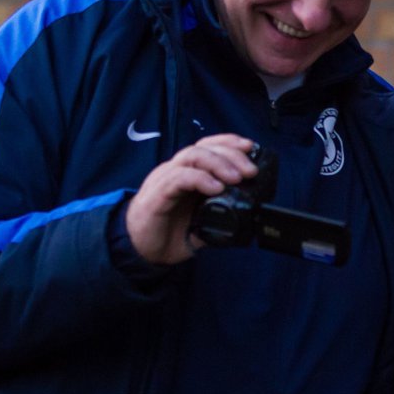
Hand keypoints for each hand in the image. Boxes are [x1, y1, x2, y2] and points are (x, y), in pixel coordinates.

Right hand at [125, 133, 256, 264]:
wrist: (140, 250)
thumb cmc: (169, 232)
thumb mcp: (204, 223)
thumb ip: (222, 216)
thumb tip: (247, 218)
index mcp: (188, 173)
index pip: (208, 146)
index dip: (230, 143)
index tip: (252, 148)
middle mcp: (176, 171)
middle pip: (204, 148)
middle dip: (231, 154)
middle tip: (250, 171)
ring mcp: (165, 180)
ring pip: (192, 156)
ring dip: (218, 164)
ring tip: (236, 178)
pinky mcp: (157, 194)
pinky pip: (178, 178)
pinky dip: (199, 179)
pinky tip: (216, 188)